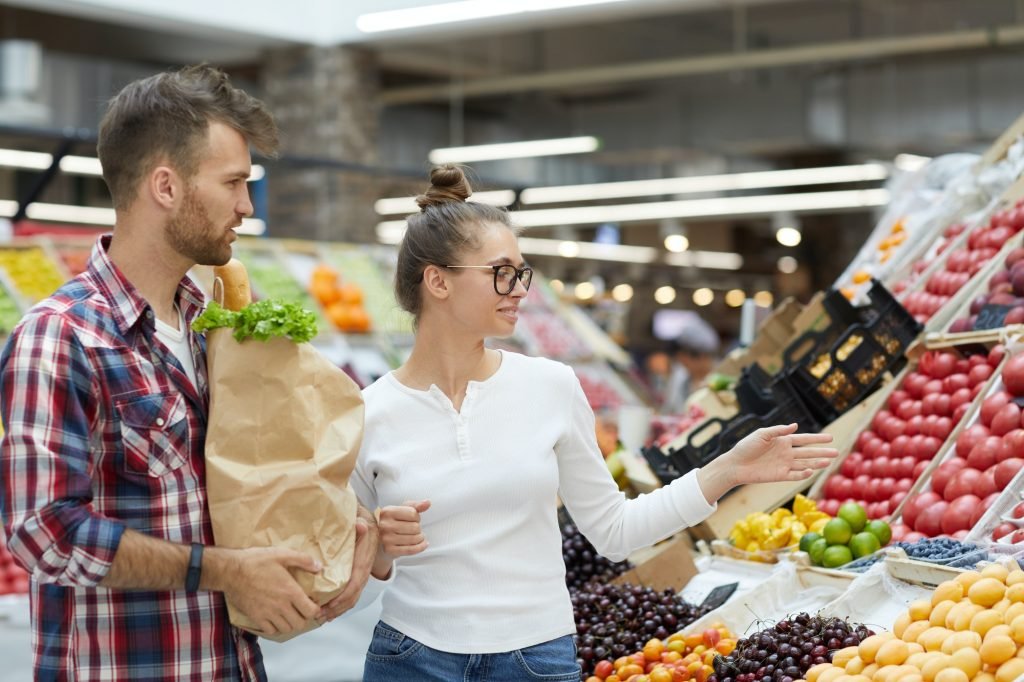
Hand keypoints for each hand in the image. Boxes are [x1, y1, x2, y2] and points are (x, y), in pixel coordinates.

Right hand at [213, 547, 321, 636]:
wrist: (231, 571)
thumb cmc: (256, 561)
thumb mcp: (282, 554)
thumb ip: (303, 560)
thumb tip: (319, 566)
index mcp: (290, 591)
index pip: (311, 611)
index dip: (315, 609)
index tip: (312, 604)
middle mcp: (281, 606)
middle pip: (300, 624)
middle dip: (303, 617)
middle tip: (301, 609)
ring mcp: (268, 614)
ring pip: (286, 629)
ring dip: (290, 623)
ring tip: (289, 613)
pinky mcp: (256, 617)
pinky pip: (270, 631)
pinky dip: (275, 627)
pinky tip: (275, 617)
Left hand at [319, 508, 379, 621]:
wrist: (373, 530)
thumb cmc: (364, 528)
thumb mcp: (363, 524)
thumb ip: (361, 526)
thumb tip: (360, 525)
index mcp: (362, 565)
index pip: (354, 585)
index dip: (343, 597)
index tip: (329, 604)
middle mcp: (363, 575)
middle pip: (352, 598)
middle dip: (337, 609)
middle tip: (320, 615)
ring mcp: (361, 579)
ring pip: (351, 600)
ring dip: (337, 611)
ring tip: (322, 617)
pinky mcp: (357, 580)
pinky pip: (350, 597)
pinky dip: (340, 607)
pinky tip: (330, 613)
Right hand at [379, 499, 429, 559]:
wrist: (381, 540)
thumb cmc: (394, 523)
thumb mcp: (402, 510)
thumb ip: (416, 505)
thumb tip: (427, 502)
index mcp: (387, 511)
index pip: (413, 513)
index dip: (417, 517)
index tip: (412, 520)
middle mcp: (385, 525)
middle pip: (415, 527)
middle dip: (418, 528)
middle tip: (413, 530)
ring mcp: (386, 538)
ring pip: (414, 539)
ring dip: (420, 538)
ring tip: (416, 536)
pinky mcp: (389, 550)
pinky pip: (411, 550)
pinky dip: (420, 547)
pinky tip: (423, 544)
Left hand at [698, 424, 836, 502]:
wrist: (735, 464)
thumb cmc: (746, 447)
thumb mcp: (762, 434)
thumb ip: (778, 431)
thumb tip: (795, 426)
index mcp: (783, 441)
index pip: (804, 439)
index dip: (817, 439)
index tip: (830, 437)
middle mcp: (786, 453)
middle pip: (808, 452)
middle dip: (822, 452)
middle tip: (837, 451)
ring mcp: (784, 465)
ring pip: (805, 464)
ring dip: (816, 463)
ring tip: (829, 462)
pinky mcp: (780, 475)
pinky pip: (795, 475)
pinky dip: (803, 474)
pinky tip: (810, 470)